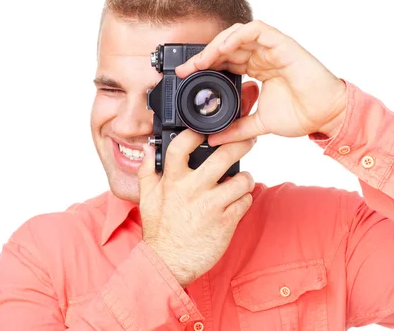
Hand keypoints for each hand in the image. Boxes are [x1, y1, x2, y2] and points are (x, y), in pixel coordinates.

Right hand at [138, 129, 255, 287]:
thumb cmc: (160, 230)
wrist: (169, 263)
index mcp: (173, 181)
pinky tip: (237, 201)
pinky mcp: (226, 222)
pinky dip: (245, 198)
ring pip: (242, 180)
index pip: (183, 146)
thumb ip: (148, 170)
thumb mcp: (147, 198)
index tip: (207, 130)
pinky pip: (245, 201)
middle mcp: (193, 190)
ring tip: (241, 180)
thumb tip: (150, 148)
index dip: (196, 133)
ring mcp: (211, 206)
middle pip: (223, 156)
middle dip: (240, 144)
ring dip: (245, 178)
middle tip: (247, 140)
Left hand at [175, 20, 347, 145]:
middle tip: (186, 70)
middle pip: (226, 46)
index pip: (224, 61)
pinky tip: (223, 49)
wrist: (326, 116)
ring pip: (237, 35)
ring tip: (200, 61)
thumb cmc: (301, 115)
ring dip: (216, 45)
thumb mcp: (259, 125)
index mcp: (257, 69)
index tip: (186, 77)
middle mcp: (262, 56)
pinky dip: (237, 36)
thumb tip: (214, 139)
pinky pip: (256, 30)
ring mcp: (271, 48)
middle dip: (203, 56)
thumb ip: (237, 129)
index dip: (204, 66)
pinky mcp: (282, 43)